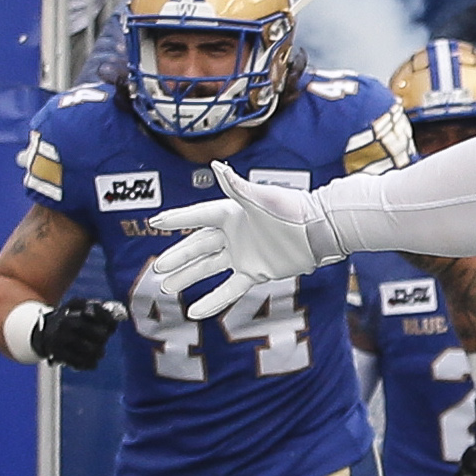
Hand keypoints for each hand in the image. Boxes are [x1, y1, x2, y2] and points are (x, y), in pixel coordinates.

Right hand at [7, 296, 118, 367]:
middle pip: (100, 335)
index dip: (110, 323)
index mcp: (75, 309)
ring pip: (92, 350)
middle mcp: (68, 323)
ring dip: (98, 353)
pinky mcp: (58, 354)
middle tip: (101, 340)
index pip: (101, 316)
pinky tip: (91, 362)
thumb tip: (117, 317)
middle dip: (103, 339)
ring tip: (98, 352)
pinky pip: (80, 363)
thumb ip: (97, 308)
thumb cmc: (68, 318)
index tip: (109, 328)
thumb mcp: (77, 306)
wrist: (42, 331)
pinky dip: (89, 364)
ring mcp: (63, 339)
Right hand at [136, 161, 333, 320]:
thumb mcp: (261, 198)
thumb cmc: (293, 209)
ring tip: (166, 287)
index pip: (198, 217)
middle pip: (198, 246)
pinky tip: (194, 310)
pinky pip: (229, 288)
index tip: (156, 222)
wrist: (320, 231)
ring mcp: (244, 254)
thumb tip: (215, 165)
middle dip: (178, 256)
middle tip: (158, 268)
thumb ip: (236, 186)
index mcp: (232, 213)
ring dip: (188, 276)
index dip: (178, 219)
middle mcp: (235, 233)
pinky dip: (212, 300)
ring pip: (208, 267)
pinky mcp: (255, 271)